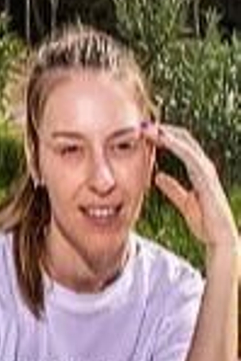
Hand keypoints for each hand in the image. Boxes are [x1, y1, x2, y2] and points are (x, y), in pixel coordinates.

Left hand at [148, 123, 239, 257]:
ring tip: (147, 127)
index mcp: (199, 171)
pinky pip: (189, 155)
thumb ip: (173, 189)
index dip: (164, 138)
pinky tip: (161, 138)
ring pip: (185, 144)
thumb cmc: (206, 222)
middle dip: (163, 130)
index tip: (145, 133)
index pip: (182, 147)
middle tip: (142, 124)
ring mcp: (206, 170)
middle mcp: (204, 167)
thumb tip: (158, 177)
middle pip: (184, 140)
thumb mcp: (184, 202)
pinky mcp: (206, 176)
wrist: (219, 236)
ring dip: (166, 133)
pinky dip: (175, 144)